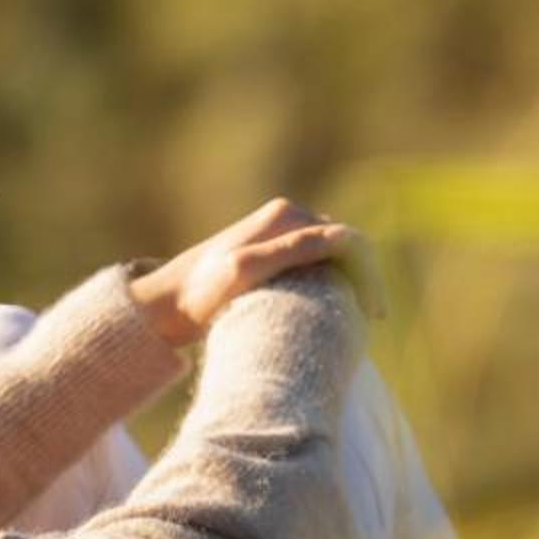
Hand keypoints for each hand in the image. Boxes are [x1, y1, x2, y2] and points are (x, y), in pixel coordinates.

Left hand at [128, 197, 379, 346]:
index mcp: (286, 215)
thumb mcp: (247, 270)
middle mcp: (287, 217)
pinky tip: (332, 313)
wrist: (165, 303)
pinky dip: (331, 285)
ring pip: (333, 256)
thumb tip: (345, 238)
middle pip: (346, 246)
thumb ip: (295, 249)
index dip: (369, 275)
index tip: (373, 315)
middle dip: (364, 279)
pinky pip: (316, 264)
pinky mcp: (274, 252)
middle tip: (369, 322)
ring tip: (354, 321)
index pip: (349, 240)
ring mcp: (281, 233)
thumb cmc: (202, 292)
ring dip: (349, 283)